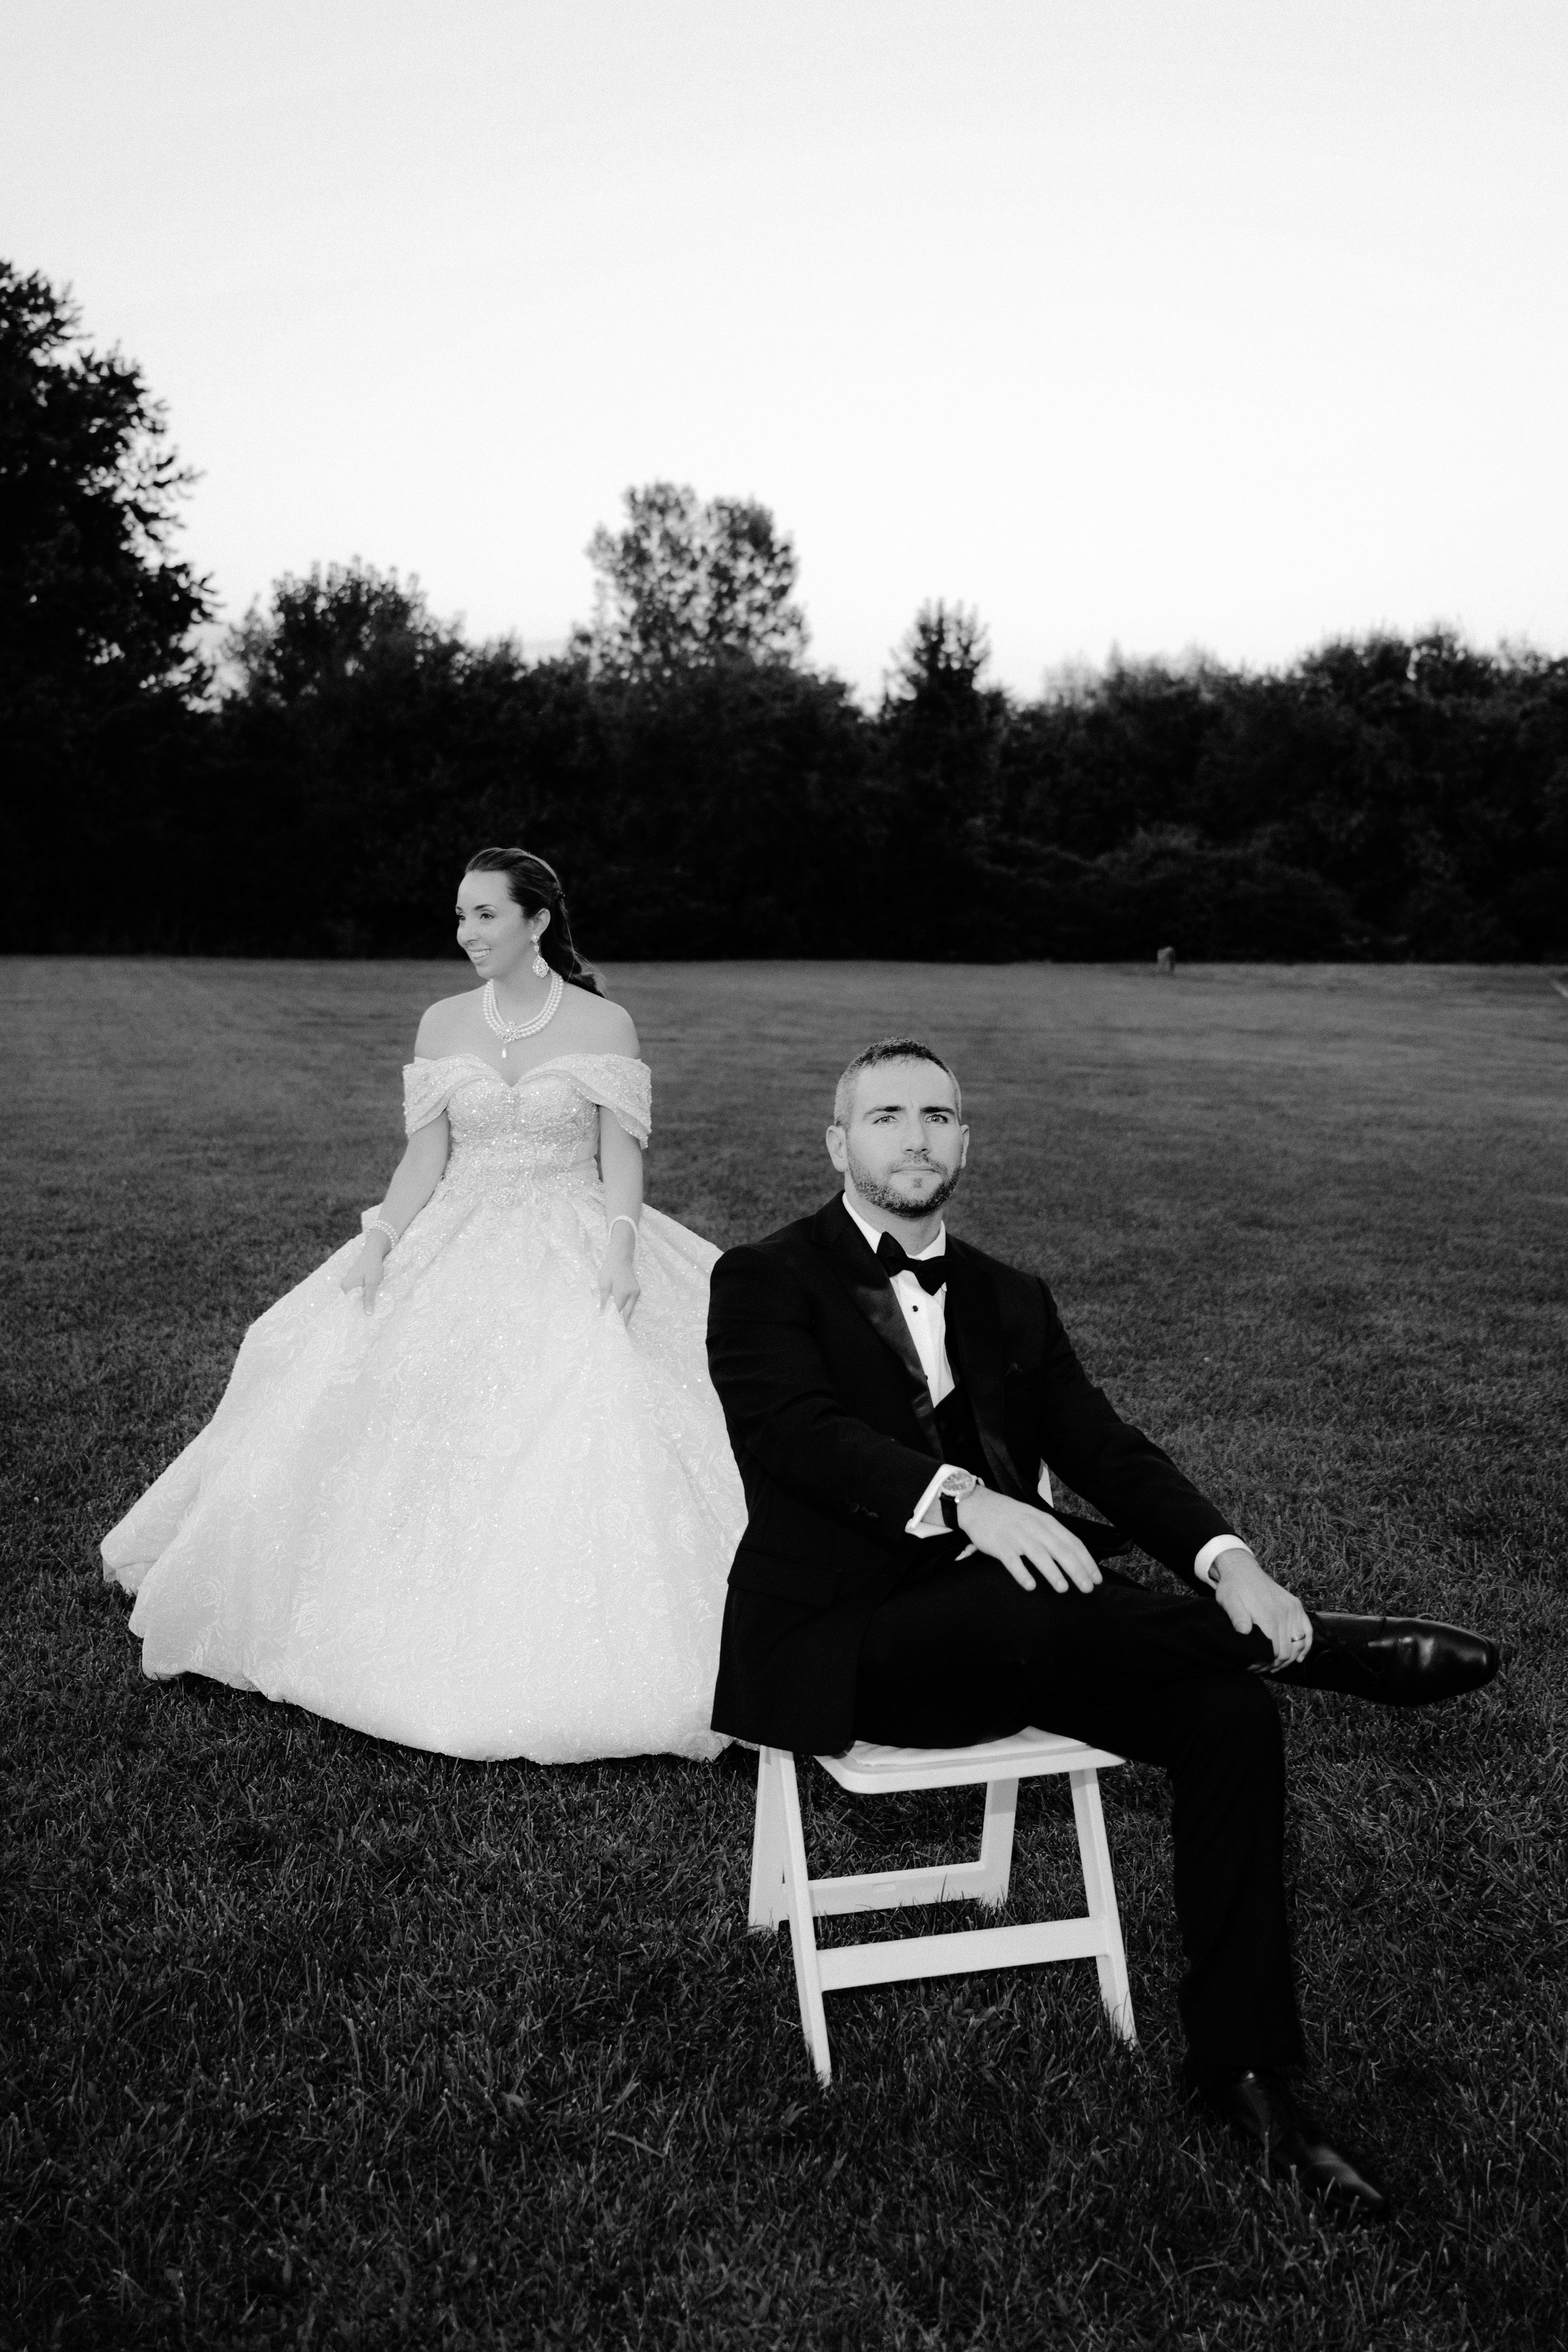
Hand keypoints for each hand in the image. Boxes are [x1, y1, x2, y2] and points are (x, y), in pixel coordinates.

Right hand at [339, 1238, 388, 1316]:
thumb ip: (369, 1298)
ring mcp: (350, 1283)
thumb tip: (368, 1313)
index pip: (349, 1304)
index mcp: (346, 1286)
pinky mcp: (355, 1282)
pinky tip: (372, 1300)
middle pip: (352, 1301)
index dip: (357, 1312)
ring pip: (356, 1297)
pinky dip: (365, 1296)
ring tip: (372, 1310)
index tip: (365, 1321)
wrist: (374, 1252)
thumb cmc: (372, 1266)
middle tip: (371, 1317)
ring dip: (364, 1301)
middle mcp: (345, 1286)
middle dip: (361, 1307)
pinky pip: (359, 1292)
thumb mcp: (372, 1283)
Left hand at [596, 1234, 640, 1324]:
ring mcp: (636, 1292)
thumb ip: (604, 1300)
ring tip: (617, 1324)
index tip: (607, 1329)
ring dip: (625, 1316)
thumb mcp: (603, 1284)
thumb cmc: (610, 1269)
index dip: (613, 1320)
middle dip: (622, 1323)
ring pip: (631, 1309)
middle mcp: (632, 1295)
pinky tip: (621, 1313)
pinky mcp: (637, 1290)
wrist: (621, 1257)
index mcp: (623, 1293)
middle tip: (615, 1331)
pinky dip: (627, 1309)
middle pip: (627, 1313)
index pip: (618, 1311)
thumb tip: (602, 1313)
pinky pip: (632, 1303)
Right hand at [955, 1490, 1103, 1595]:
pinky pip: (1011, 1560)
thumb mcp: (1035, 1519)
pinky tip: (1030, 1586)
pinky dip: (1021, 1572)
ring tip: (1063, 1588)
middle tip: (1087, 1588)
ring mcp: (1015, 1535)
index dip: (1086, 1561)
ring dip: (1052, 1572)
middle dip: (1076, 1569)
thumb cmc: (1011, 1517)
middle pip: (1059, 1549)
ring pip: (1038, 1553)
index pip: (1072, 1542)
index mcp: (1046, 1521)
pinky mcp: (998, 1544)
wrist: (978, 1505)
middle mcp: (1033, 1527)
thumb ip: (1053, 1535)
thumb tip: (1075, 1558)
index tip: (1097, 1579)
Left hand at [1209, 1546, 1312, 1666]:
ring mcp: (1293, 1610)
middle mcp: (1285, 1615)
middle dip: (1274, 1664)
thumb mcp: (1229, 1602)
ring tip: (1274, 1666)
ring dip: (1289, 1659)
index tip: (1252, 1667)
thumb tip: (1244, 1632)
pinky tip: (1299, 1658)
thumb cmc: (1233, 1588)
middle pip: (1287, 1651)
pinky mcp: (1296, 1606)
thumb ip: (1237, 1618)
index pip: (1274, 1653)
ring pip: (1298, 1644)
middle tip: (1259, 1668)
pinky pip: (1307, 1630)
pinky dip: (1305, 1646)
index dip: (1264, 1664)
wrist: (1242, 1570)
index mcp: (1269, 1618)